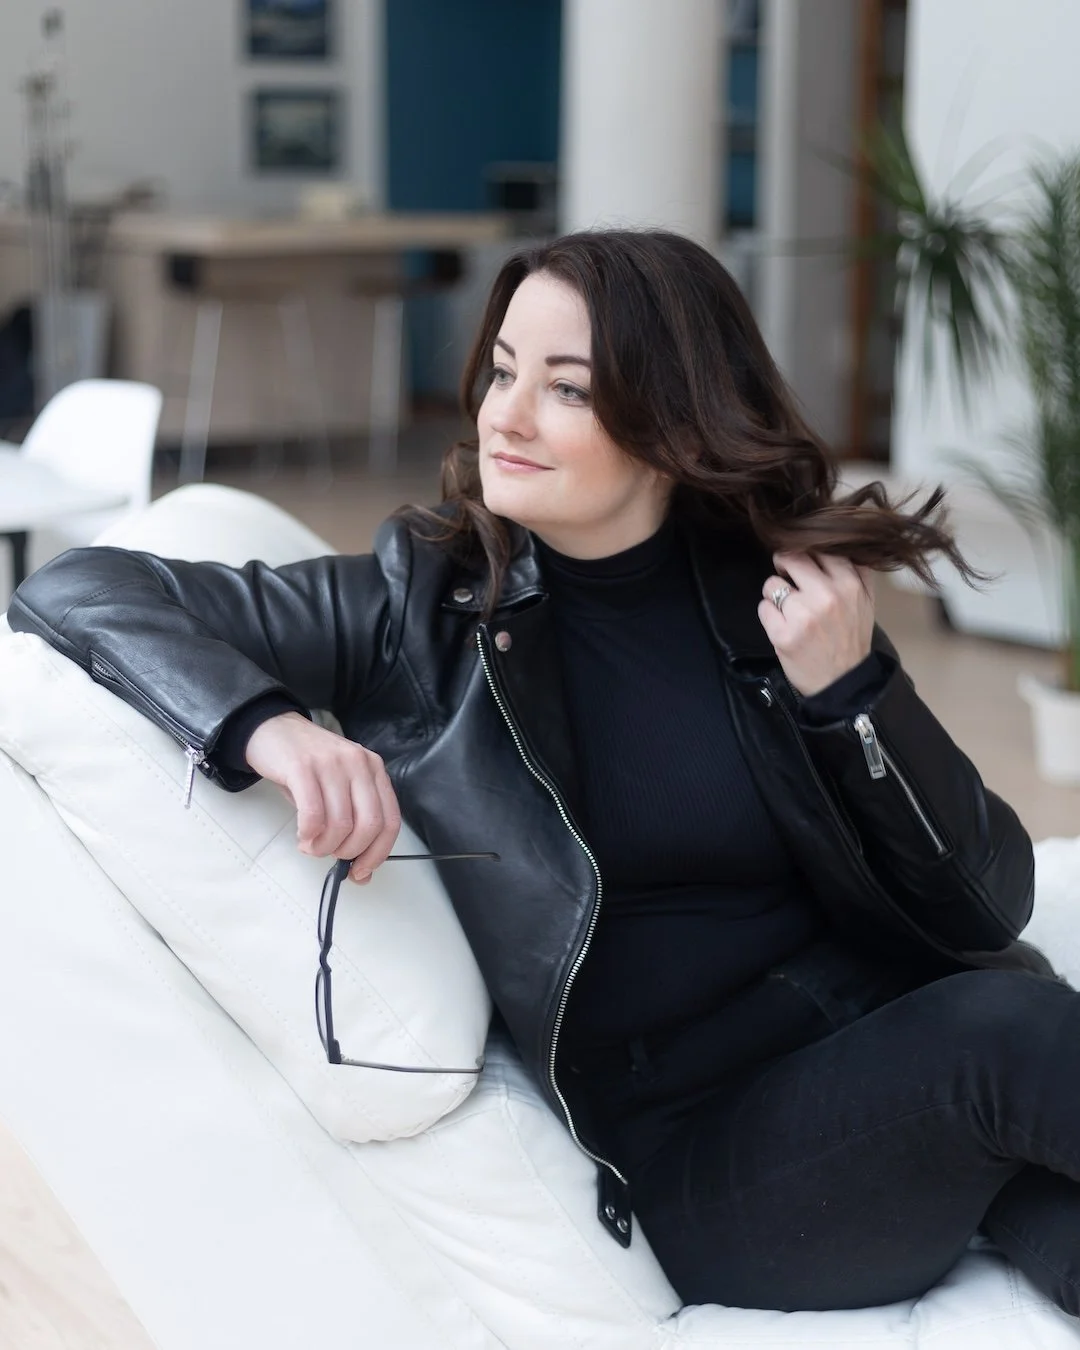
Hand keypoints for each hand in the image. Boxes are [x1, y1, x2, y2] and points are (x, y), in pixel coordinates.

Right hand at [244, 712, 400, 883]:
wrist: (273, 728)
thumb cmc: (307, 766)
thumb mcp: (338, 788)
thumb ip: (354, 823)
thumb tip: (361, 873)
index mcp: (374, 769)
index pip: (390, 820)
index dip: (377, 853)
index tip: (361, 871)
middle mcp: (358, 764)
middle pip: (369, 825)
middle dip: (349, 852)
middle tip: (329, 854)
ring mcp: (331, 763)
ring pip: (340, 824)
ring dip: (323, 846)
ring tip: (310, 844)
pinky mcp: (302, 767)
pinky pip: (313, 814)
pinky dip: (308, 834)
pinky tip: (302, 834)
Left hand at [758, 552, 874, 696]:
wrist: (843, 683)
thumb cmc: (852, 639)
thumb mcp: (866, 602)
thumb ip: (858, 571)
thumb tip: (842, 542)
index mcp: (849, 584)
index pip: (818, 549)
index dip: (805, 553)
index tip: (802, 564)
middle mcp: (826, 595)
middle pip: (790, 558)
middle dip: (784, 565)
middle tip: (786, 578)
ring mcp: (802, 615)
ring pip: (772, 584)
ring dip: (774, 595)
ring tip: (788, 611)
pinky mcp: (782, 634)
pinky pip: (763, 608)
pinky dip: (769, 615)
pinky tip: (782, 626)